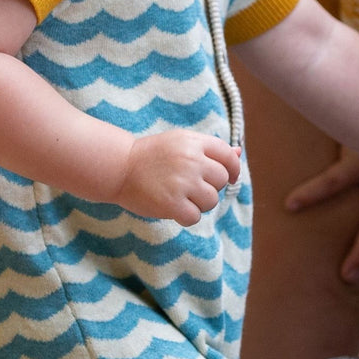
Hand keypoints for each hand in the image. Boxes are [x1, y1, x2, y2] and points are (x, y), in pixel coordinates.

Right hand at [116, 130, 241, 224]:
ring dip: (199, 203)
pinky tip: (174, 209)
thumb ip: (209, 149)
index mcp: (194, 142)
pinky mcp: (172, 204)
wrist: (120, 167)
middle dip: (210, 187)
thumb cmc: (152, 155)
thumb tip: (238, 152)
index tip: (229, 177)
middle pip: (221, 180)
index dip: (233, 169)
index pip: (228, 156)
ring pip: (211, 200)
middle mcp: (191, 160)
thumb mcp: (181, 142)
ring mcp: (183, 182)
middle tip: (191, 187)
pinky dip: (187, 217)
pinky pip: (195, 216)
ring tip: (181, 197)